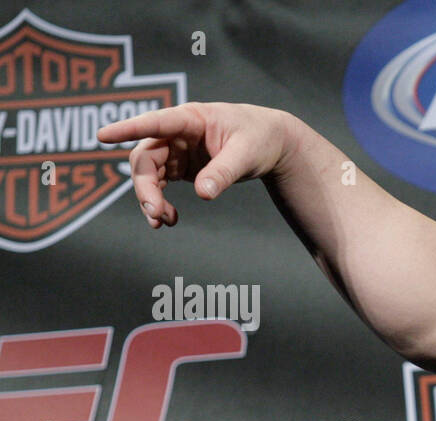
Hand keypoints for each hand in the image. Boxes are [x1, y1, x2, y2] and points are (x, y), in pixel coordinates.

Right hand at [97, 102, 295, 227]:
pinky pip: (158, 185)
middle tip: (155, 214)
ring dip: (149, 199)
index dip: (128, 129)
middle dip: (144, 187)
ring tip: (163, 223)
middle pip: (145, 158)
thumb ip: (223, 172)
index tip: (102, 135)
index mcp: (190, 119)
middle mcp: (175, 133)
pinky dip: (159, 203)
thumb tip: (202, 194)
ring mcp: (174, 150)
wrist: (269, 143)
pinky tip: (170, 219)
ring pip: (147, 174)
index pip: (155, 122)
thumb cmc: (258, 138)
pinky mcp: (178, 166)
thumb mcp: (246, 154)